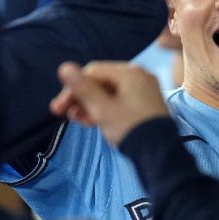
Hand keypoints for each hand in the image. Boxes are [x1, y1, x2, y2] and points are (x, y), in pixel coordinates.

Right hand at [50, 61, 168, 145]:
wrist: (159, 152)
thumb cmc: (129, 128)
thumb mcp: (102, 109)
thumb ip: (83, 88)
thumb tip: (64, 67)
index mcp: (130, 72)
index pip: (93, 72)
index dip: (73, 88)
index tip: (59, 107)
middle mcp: (138, 76)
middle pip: (101, 82)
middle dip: (81, 98)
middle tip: (64, 114)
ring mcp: (143, 90)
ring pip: (109, 93)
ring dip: (90, 105)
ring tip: (76, 120)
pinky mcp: (144, 104)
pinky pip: (119, 101)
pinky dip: (104, 109)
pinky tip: (91, 121)